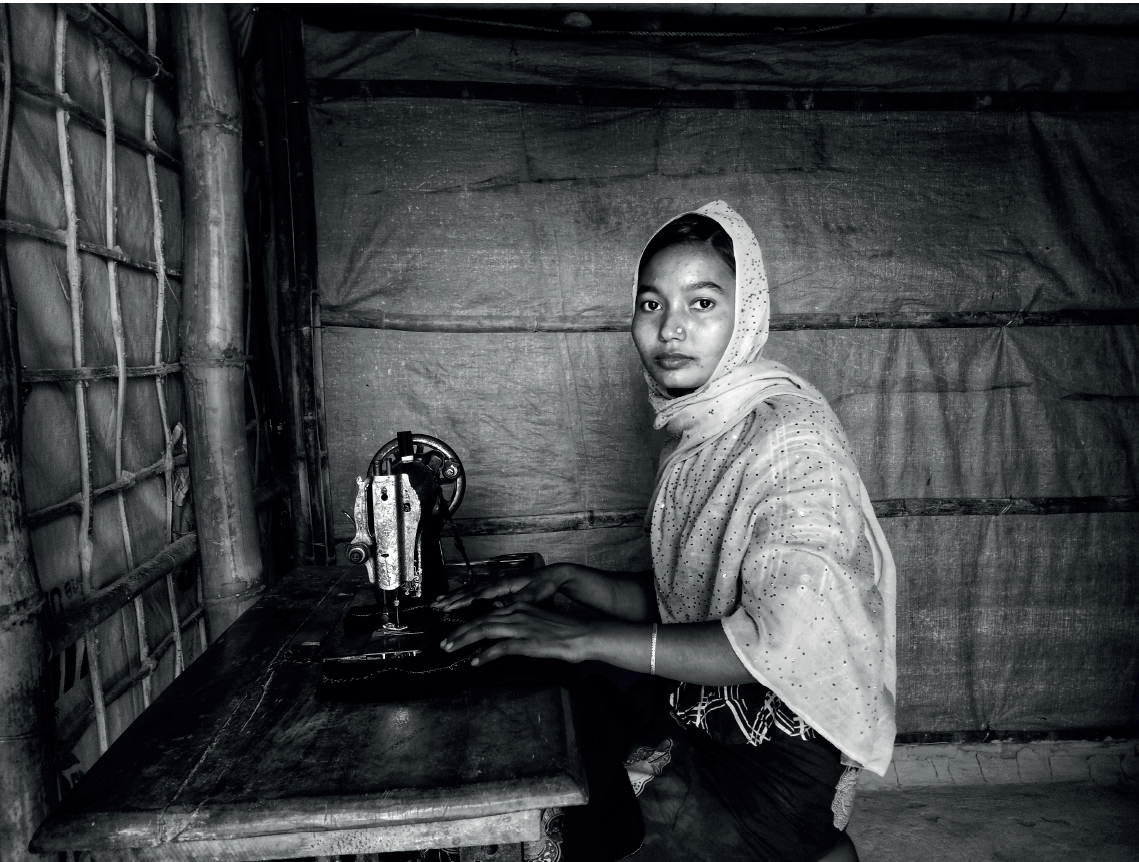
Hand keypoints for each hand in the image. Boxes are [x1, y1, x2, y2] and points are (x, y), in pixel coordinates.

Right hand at [432, 564, 568, 611]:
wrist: (552, 575)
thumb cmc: (543, 586)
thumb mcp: (532, 596)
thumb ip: (515, 601)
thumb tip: (497, 608)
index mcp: (503, 584)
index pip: (477, 594)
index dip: (461, 602)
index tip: (447, 608)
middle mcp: (497, 581)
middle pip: (470, 590)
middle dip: (452, 599)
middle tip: (436, 606)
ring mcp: (497, 580)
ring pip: (471, 588)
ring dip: (455, 595)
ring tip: (440, 601)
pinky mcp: (500, 583)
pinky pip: (477, 587)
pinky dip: (465, 591)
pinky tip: (459, 595)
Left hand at [440, 602, 597, 665]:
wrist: (583, 635)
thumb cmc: (563, 632)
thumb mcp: (537, 622)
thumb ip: (519, 625)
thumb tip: (503, 636)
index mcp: (519, 607)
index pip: (486, 614)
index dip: (467, 624)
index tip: (454, 633)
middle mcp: (517, 613)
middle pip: (481, 621)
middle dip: (459, 632)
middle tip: (444, 643)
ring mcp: (521, 626)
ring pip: (485, 630)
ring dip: (465, 641)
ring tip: (451, 649)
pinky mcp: (528, 641)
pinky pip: (501, 647)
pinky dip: (486, 654)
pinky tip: (476, 661)